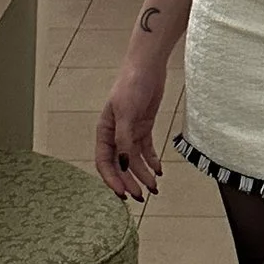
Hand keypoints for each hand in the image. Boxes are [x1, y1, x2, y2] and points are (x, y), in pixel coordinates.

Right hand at [95, 40, 167, 199]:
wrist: (147, 66)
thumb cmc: (131, 85)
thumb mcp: (126, 113)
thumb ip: (124, 140)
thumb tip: (124, 164)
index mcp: (105, 131)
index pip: (104, 162)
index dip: (112, 179)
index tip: (123, 193)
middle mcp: (115, 134)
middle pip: (121, 165)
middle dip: (130, 181)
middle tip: (140, 197)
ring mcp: (130, 132)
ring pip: (135, 160)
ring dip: (143, 175)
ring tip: (154, 188)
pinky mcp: (144, 127)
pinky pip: (146, 150)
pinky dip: (152, 161)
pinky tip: (159, 171)